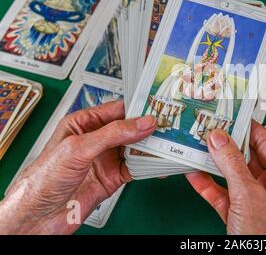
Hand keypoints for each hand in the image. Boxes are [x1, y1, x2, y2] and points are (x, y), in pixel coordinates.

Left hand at [0, 101, 155, 234]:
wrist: (38, 216)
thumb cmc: (43, 179)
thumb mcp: (78, 148)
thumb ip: (113, 134)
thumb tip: (141, 123)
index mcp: (83, 124)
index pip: (117, 110)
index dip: (137, 109)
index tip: (156, 108)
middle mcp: (96, 140)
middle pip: (130, 129)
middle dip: (148, 128)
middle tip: (167, 126)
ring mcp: (106, 159)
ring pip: (135, 148)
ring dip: (150, 147)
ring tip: (167, 143)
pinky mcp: (112, 177)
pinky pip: (136, 168)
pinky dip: (148, 165)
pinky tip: (157, 162)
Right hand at [186, 121, 265, 234]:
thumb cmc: (265, 239)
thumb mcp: (248, 196)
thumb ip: (232, 165)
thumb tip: (220, 138)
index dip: (250, 128)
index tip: (233, 115)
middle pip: (248, 158)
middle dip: (228, 145)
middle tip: (212, 128)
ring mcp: (254, 201)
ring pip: (233, 175)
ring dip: (214, 163)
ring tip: (199, 146)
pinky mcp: (238, 213)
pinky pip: (222, 193)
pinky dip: (207, 184)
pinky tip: (193, 173)